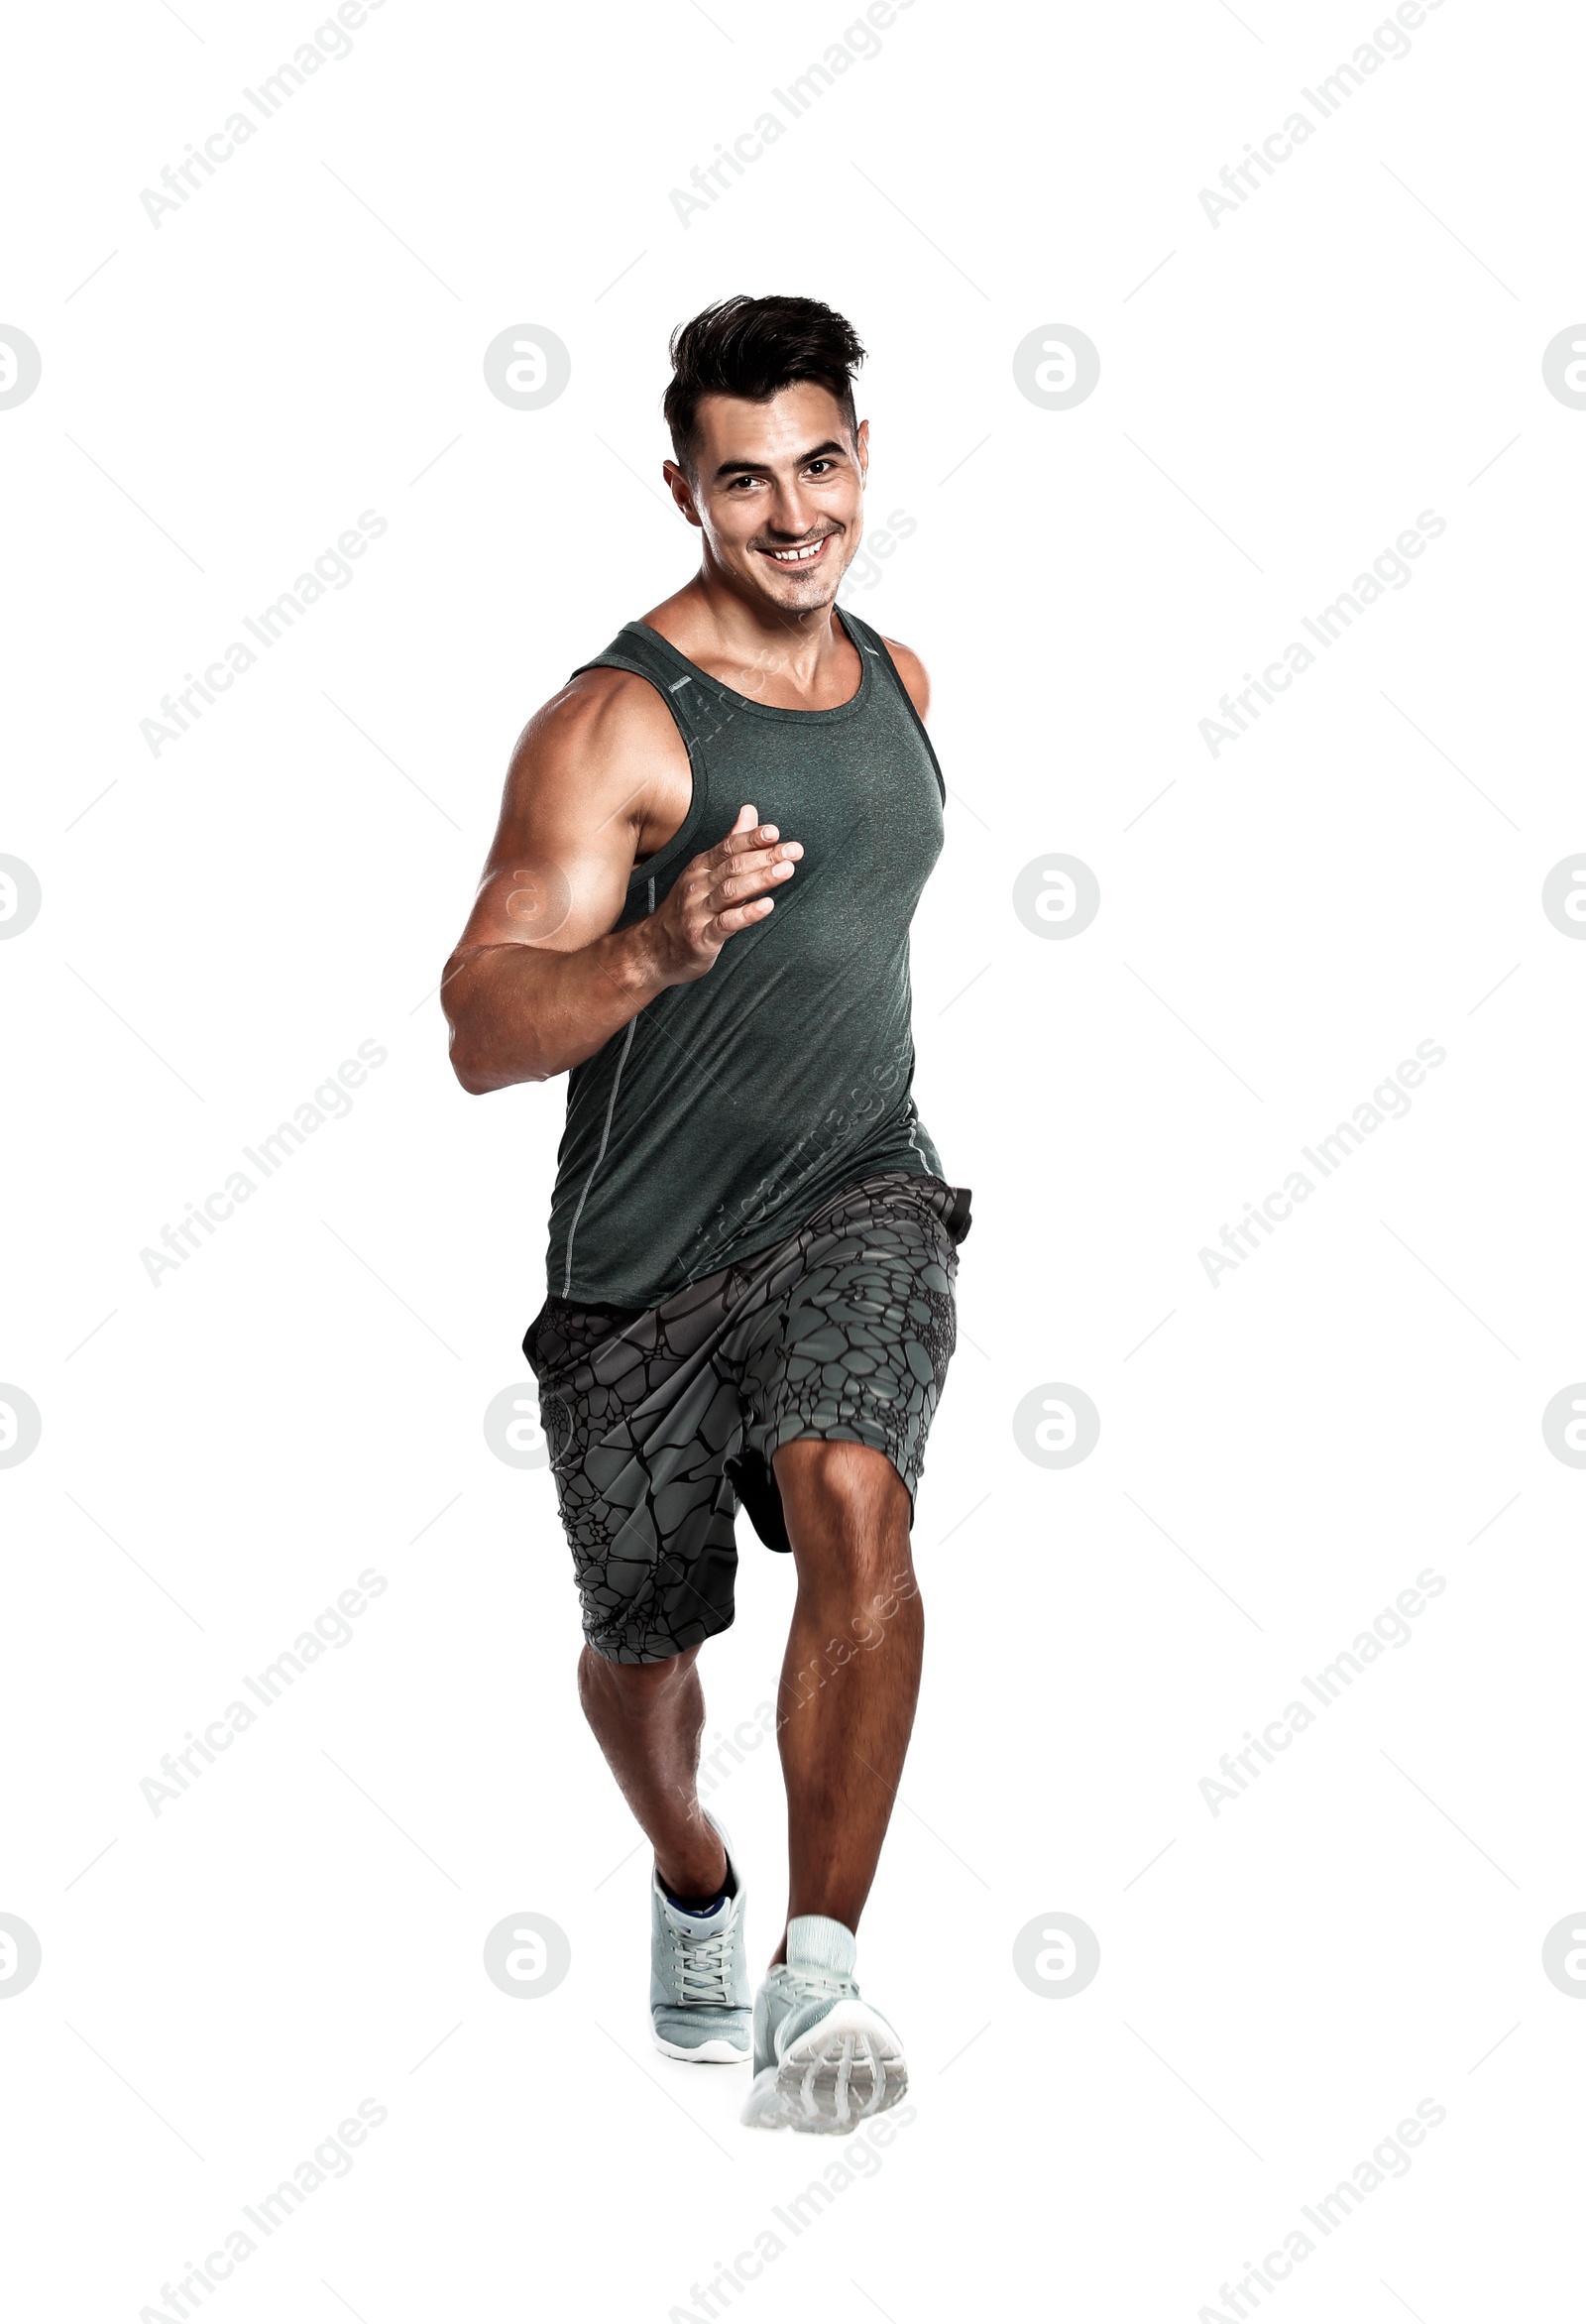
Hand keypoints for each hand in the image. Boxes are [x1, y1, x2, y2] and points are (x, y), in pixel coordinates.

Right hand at [639, 804, 801, 986]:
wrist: (654, 950)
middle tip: (794, 851)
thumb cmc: (688, 909)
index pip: (728, 847)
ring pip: (731, 891)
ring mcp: (698, 912)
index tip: (775, 832)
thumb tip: (749, 810)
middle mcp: (698, 886)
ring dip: (761, 879)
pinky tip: (767, 906)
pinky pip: (726, 924)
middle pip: (734, 866)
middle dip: (766, 857)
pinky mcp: (701, 937)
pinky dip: (747, 914)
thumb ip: (731, 843)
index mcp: (700, 868)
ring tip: (786, 871)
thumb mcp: (706, 872)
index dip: (752, 838)